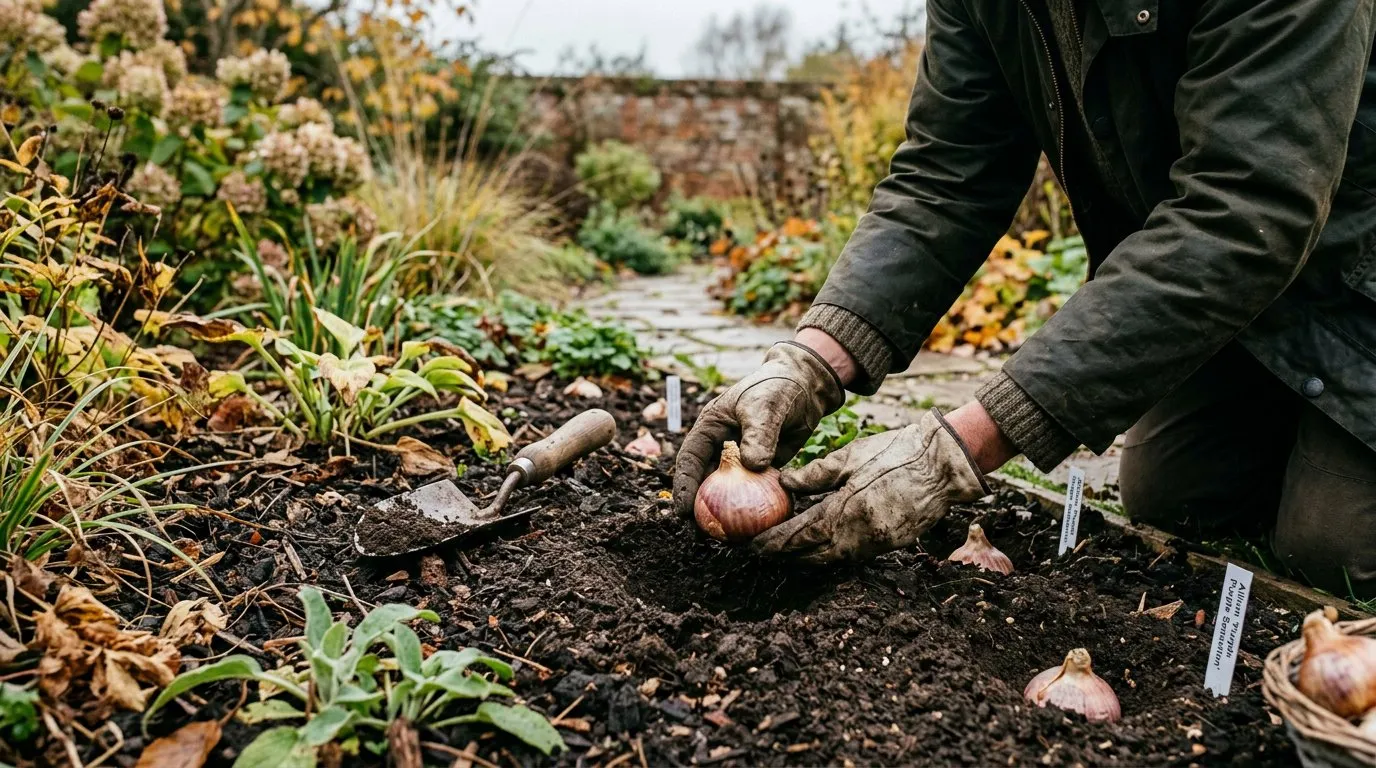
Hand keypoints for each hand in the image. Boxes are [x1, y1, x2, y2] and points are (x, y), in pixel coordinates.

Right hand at [673, 342, 845, 517]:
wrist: (806, 385)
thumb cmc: (778, 388)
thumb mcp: (766, 406)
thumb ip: (759, 435)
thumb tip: (753, 466)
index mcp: (710, 428)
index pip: (690, 460)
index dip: (684, 487)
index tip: (683, 512)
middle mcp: (721, 445)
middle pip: (705, 481)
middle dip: (701, 510)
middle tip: (703, 534)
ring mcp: (741, 458)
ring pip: (729, 490)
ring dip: (727, 513)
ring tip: (727, 539)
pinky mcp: (762, 466)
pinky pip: (755, 491)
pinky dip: (755, 508)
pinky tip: (759, 528)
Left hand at [752, 409, 989, 562]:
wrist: (942, 464)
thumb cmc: (895, 452)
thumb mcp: (850, 456)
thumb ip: (815, 474)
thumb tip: (784, 484)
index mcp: (847, 508)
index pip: (802, 534)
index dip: (776, 543)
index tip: (753, 545)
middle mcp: (861, 534)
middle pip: (814, 555)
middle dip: (786, 556)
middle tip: (762, 552)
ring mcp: (878, 543)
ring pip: (833, 560)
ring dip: (806, 558)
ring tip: (784, 552)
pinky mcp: (891, 545)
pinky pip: (853, 556)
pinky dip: (830, 554)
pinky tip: (818, 547)